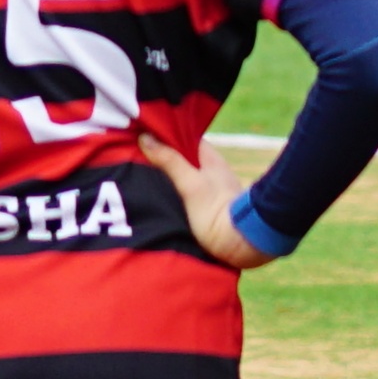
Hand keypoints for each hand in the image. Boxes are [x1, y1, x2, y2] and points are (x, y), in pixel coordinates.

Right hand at [150, 131, 268, 269]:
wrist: (240, 244)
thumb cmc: (216, 211)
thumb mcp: (190, 184)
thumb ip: (170, 161)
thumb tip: (146, 137)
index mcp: (212, 160)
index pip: (188, 139)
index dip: (168, 135)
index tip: (146, 134)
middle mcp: (214, 173)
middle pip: (185, 159)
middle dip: (164, 158)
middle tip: (136, 157)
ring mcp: (213, 192)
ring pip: (186, 178)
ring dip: (168, 178)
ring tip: (141, 176)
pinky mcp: (209, 210)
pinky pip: (187, 196)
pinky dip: (174, 194)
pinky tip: (159, 199)